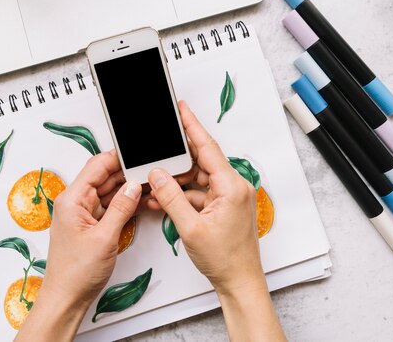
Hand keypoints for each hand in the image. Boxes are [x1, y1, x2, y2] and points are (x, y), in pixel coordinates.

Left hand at [16, 150, 140, 341]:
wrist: (67, 298)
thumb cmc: (76, 273)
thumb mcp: (105, 238)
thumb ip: (122, 208)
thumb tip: (133, 186)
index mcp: (72, 199)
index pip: (97, 166)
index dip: (117, 157)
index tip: (137, 153)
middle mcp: (75, 203)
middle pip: (104, 177)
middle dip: (126, 172)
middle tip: (149, 171)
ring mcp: (83, 213)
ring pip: (108, 192)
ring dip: (126, 189)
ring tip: (148, 185)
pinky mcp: (90, 225)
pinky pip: (109, 207)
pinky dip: (123, 204)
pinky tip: (138, 202)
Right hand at [147, 101, 285, 341]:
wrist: (238, 282)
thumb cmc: (224, 259)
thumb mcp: (190, 227)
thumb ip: (171, 197)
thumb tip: (158, 174)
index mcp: (231, 186)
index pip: (208, 147)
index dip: (192, 126)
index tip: (181, 109)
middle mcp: (233, 187)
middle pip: (200, 162)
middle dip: (176, 160)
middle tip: (156, 155)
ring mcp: (228, 197)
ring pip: (197, 179)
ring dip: (176, 183)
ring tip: (154, 186)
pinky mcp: (223, 207)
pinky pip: (199, 193)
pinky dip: (182, 196)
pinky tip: (163, 200)